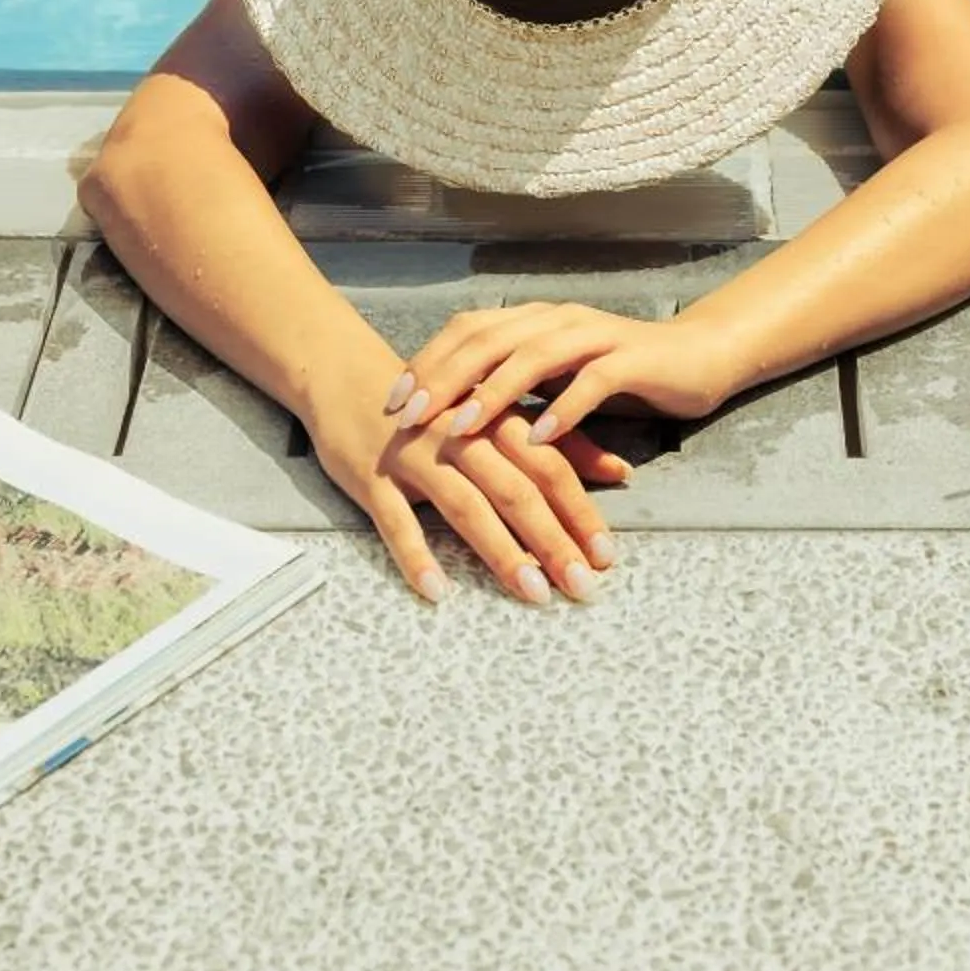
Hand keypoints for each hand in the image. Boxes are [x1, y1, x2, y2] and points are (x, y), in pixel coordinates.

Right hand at [308, 389, 629, 606]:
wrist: (348, 378)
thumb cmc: (438, 405)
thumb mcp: (500, 415)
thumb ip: (560, 442)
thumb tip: (621, 471)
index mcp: (495, 418)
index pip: (549, 465)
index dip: (580, 510)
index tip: (606, 556)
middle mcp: (460, 436)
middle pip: (516, 490)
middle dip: (553, 541)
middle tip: (583, 586)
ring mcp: (415, 457)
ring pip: (465, 507)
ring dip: (502, 553)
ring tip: (533, 593)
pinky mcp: (374, 478)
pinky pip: (395, 522)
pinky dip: (415, 556)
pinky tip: (437, 591)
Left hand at [391, 303, 744, 446]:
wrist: (698, 358)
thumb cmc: (620, 376)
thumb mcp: (555, 382)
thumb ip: (513, 389)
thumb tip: (451, 418)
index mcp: (533, 320)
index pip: (467, 330)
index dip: (427, 362)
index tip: (393, 402)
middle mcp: (557, 319)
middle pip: (488, 339)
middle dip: (444, 378)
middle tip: (410, 417)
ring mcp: (595, 335)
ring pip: (532, 356)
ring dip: (492, 393)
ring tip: (460, 428)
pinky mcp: (631, 359)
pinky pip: (591, 382)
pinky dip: (563, 410)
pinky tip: (538, 440)